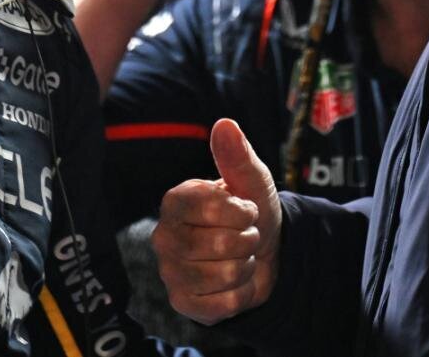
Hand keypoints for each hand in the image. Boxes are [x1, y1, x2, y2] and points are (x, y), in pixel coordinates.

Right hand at [154, 119, 281, 324]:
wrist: (264, 253)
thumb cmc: (250, 212)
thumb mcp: (251, 181)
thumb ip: (237, 156)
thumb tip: (225, 124)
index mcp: (175, 201)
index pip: (208, 206)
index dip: (240, 211)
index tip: (245, 209)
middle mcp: (163, 236)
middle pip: (218, 243)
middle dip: (247, 239)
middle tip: (245, 235)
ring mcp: (170, 271)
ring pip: (223, 274)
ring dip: (246, 266)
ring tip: (240, 256)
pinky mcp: (182, 302)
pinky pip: (223, 304)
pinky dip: (241, 293)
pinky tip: (234, 282)